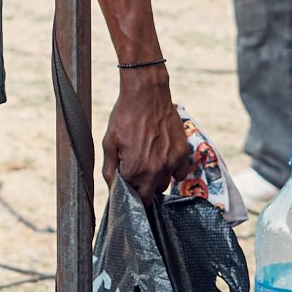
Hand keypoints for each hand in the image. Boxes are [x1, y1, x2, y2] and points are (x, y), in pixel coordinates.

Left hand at [100, 68, 190, 201]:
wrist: (147, 94)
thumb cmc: (125, 116)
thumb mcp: (109, 142)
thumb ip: (110, 169)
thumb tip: (113, 188)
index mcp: (134, 170)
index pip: (134, 197)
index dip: (129, 193)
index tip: (126, 186)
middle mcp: (155, 171)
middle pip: (150, 196)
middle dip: (141, 190)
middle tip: (136, 176)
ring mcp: (171, 163)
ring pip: (164, 185)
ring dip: (155, 181)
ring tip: (147, 164)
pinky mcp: (183, 154)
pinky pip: (179, 174)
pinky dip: (171, 171)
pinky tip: (162, 159)